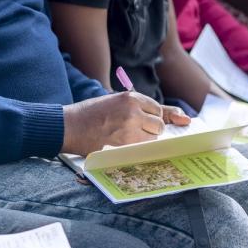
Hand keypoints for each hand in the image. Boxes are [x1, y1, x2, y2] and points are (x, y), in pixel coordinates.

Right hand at [60, 92, 189, 154]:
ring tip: (125, 138)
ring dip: (143, 141)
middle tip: (132, 131)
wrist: (69, 126)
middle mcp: (133, 110)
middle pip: (159, 125)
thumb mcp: (115, 102)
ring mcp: (129, 128)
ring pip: (152, 139)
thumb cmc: (90, 114)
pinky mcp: (124, 144)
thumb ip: (139, 107)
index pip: (158, 110)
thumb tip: (178, 118)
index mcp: (131, 97)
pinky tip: (121, 145)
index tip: (141, 121)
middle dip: (150, 130)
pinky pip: (142, 149)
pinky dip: (135, 150)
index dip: (150, 118)